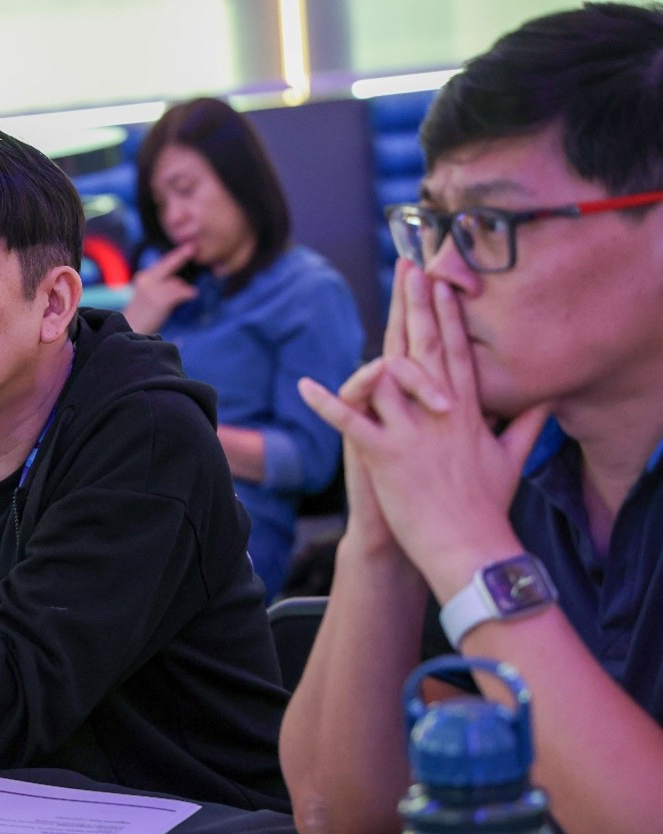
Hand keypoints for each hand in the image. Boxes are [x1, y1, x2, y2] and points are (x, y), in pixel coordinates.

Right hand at [122, 244, 197, 333]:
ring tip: (189, 294)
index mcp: (143, 279)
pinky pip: (179, 293)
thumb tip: (180, 283)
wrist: (129, 331)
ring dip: (182, 289)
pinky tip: (192, 294)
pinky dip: (187, 294)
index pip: (162, 264)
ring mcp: (152, 290)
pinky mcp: (159, 300)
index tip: (187, 247)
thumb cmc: (141, 318)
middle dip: (180, 256)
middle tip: (192, 248)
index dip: (175, 256)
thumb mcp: (149, 297)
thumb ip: (162, 287)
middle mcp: (146, 281)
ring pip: (175, 283)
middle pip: (168, 265)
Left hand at [302, 272, 548, 596]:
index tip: (442, 280)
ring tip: (381, 304)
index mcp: (466, 412)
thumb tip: (546, 403)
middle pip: (427, 348)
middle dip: (420, 305)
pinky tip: (304, 386)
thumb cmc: (487, 508)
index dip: (448, 314)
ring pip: (390, 376)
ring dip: (382, 340)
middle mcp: (441, 414)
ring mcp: (413, 433)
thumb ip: (525, 426)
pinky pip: (351, 422)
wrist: (470, 547)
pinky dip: (327, 403)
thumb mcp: (512, 460)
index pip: (456, 351)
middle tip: (412, 266)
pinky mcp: (386, 456)